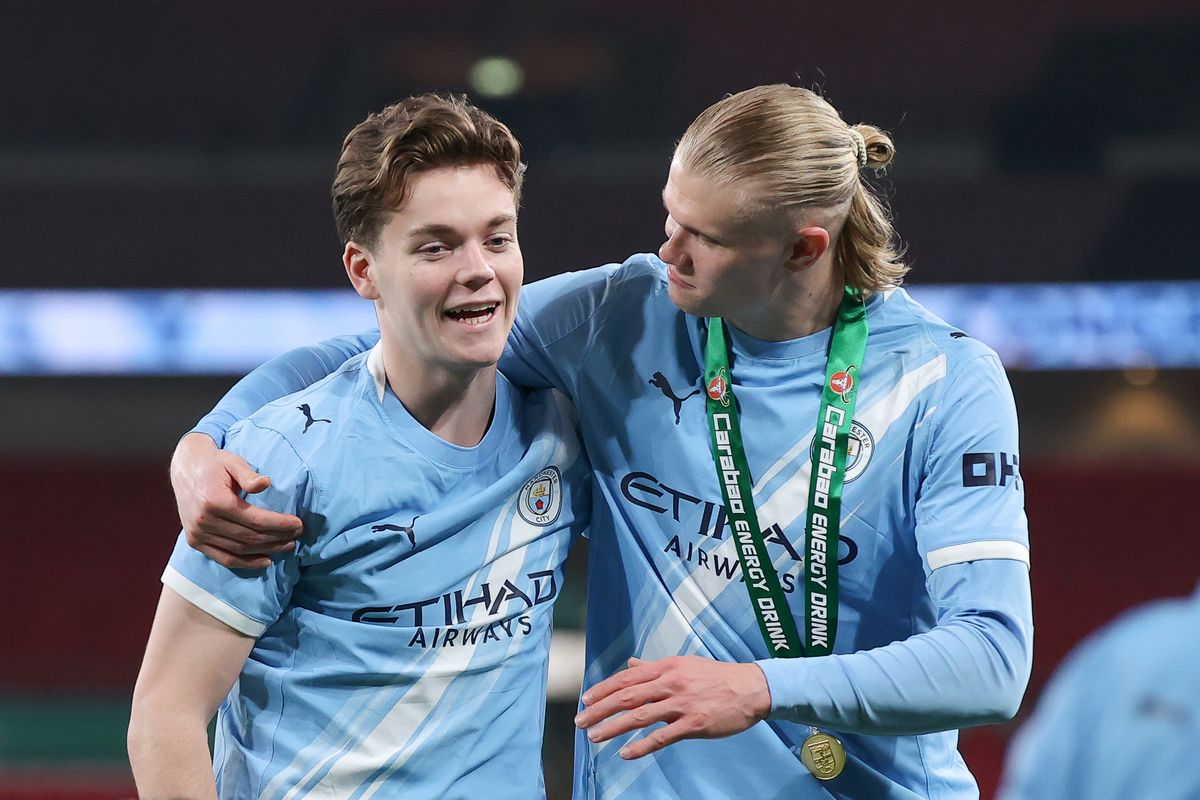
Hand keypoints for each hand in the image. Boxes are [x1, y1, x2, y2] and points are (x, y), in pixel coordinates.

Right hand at [170, 432, 301, 568]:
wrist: (186, 470)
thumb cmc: (215, 464)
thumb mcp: (233, 461)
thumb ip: (249, 474)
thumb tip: (266, 482)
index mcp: (215, 501)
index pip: (255, 519)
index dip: (279, 524)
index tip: (298, 524)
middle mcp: (204, 520)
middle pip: (249, 537)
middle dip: (277, 537)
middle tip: (297, 535)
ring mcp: (198, 534)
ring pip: (239, 550)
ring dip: (266, 551)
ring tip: (287, 546)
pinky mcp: (195, 542)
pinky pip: (223, 558)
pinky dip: (245, 563)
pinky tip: (265, 561)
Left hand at [574, 655, 771, 758]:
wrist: (752, 687)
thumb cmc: (717, 676)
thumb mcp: (684, 664)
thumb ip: (655, 667)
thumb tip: (631, 664)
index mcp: (667, 667)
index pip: (627, 678)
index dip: (603, 689)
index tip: (585, 699)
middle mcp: (671, 683)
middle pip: (627, 696)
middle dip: (599, 709)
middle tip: (580, 721)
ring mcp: (682, 703)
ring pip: (640, 716)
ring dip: (613, 727)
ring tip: (594, 736)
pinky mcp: (694, 723)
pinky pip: (662, 736)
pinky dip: (642, 745)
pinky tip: (625, 753)